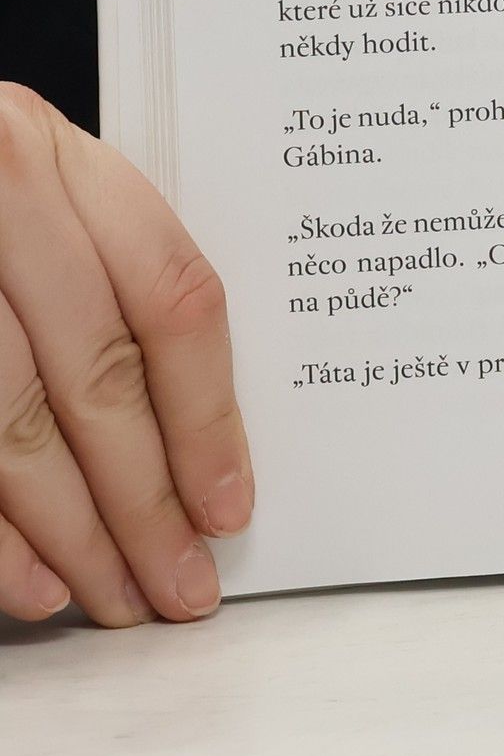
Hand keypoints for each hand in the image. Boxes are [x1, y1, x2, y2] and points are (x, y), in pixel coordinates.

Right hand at [0, 83, 249, 624]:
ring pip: (11, 428)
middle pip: (96, 377)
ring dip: (71, 534)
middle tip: (181, 584)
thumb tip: (202, 437)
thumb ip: (110, 278)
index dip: (208, 415)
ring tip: (116, 597)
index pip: (170, 298)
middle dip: (145, 501)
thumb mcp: (44, 192)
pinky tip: (32, 584)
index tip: (231, 504)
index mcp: (55, 157)